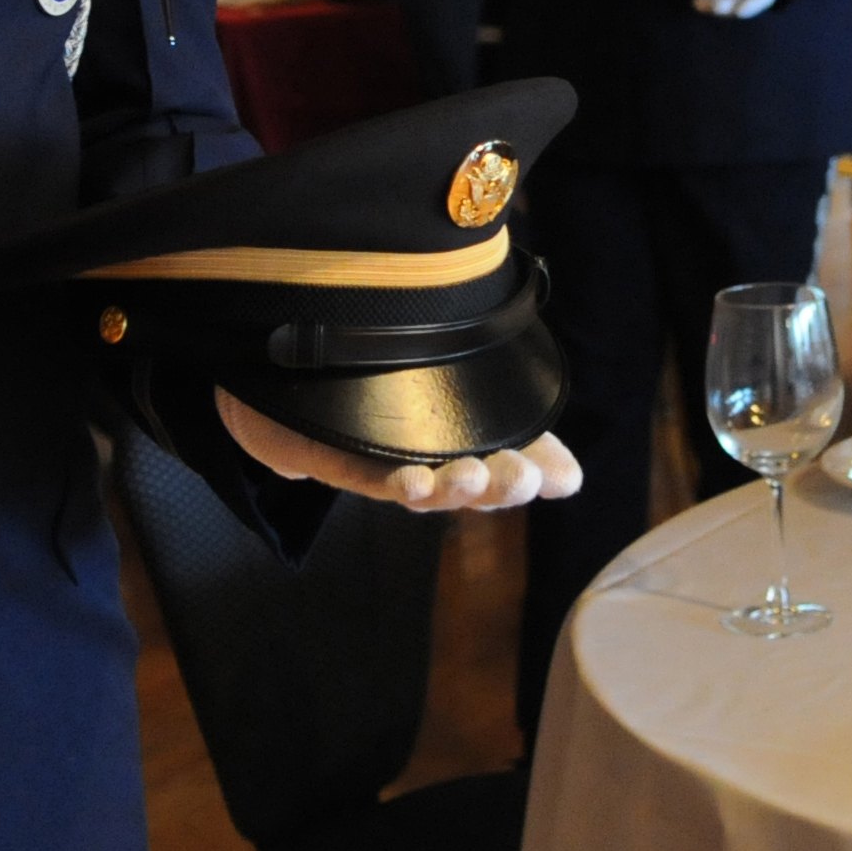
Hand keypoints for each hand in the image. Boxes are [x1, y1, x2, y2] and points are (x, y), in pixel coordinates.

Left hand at [217, 391, 582, 510]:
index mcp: (462, 434)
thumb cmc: (371, 370)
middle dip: (504, 484)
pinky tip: (416, 481)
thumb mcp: (449, 370)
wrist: (285, 361)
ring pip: (432, 489)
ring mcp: (387, 462)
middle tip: (524, 476)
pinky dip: (398, 484)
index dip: (541, 469)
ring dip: (456, 489)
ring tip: (476, 477)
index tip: (562, 476)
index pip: (516, 456)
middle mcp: (430, 456)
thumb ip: (502, 391)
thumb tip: (567, 457)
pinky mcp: (340, 461)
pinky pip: (374, 481)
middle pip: (477, 483)